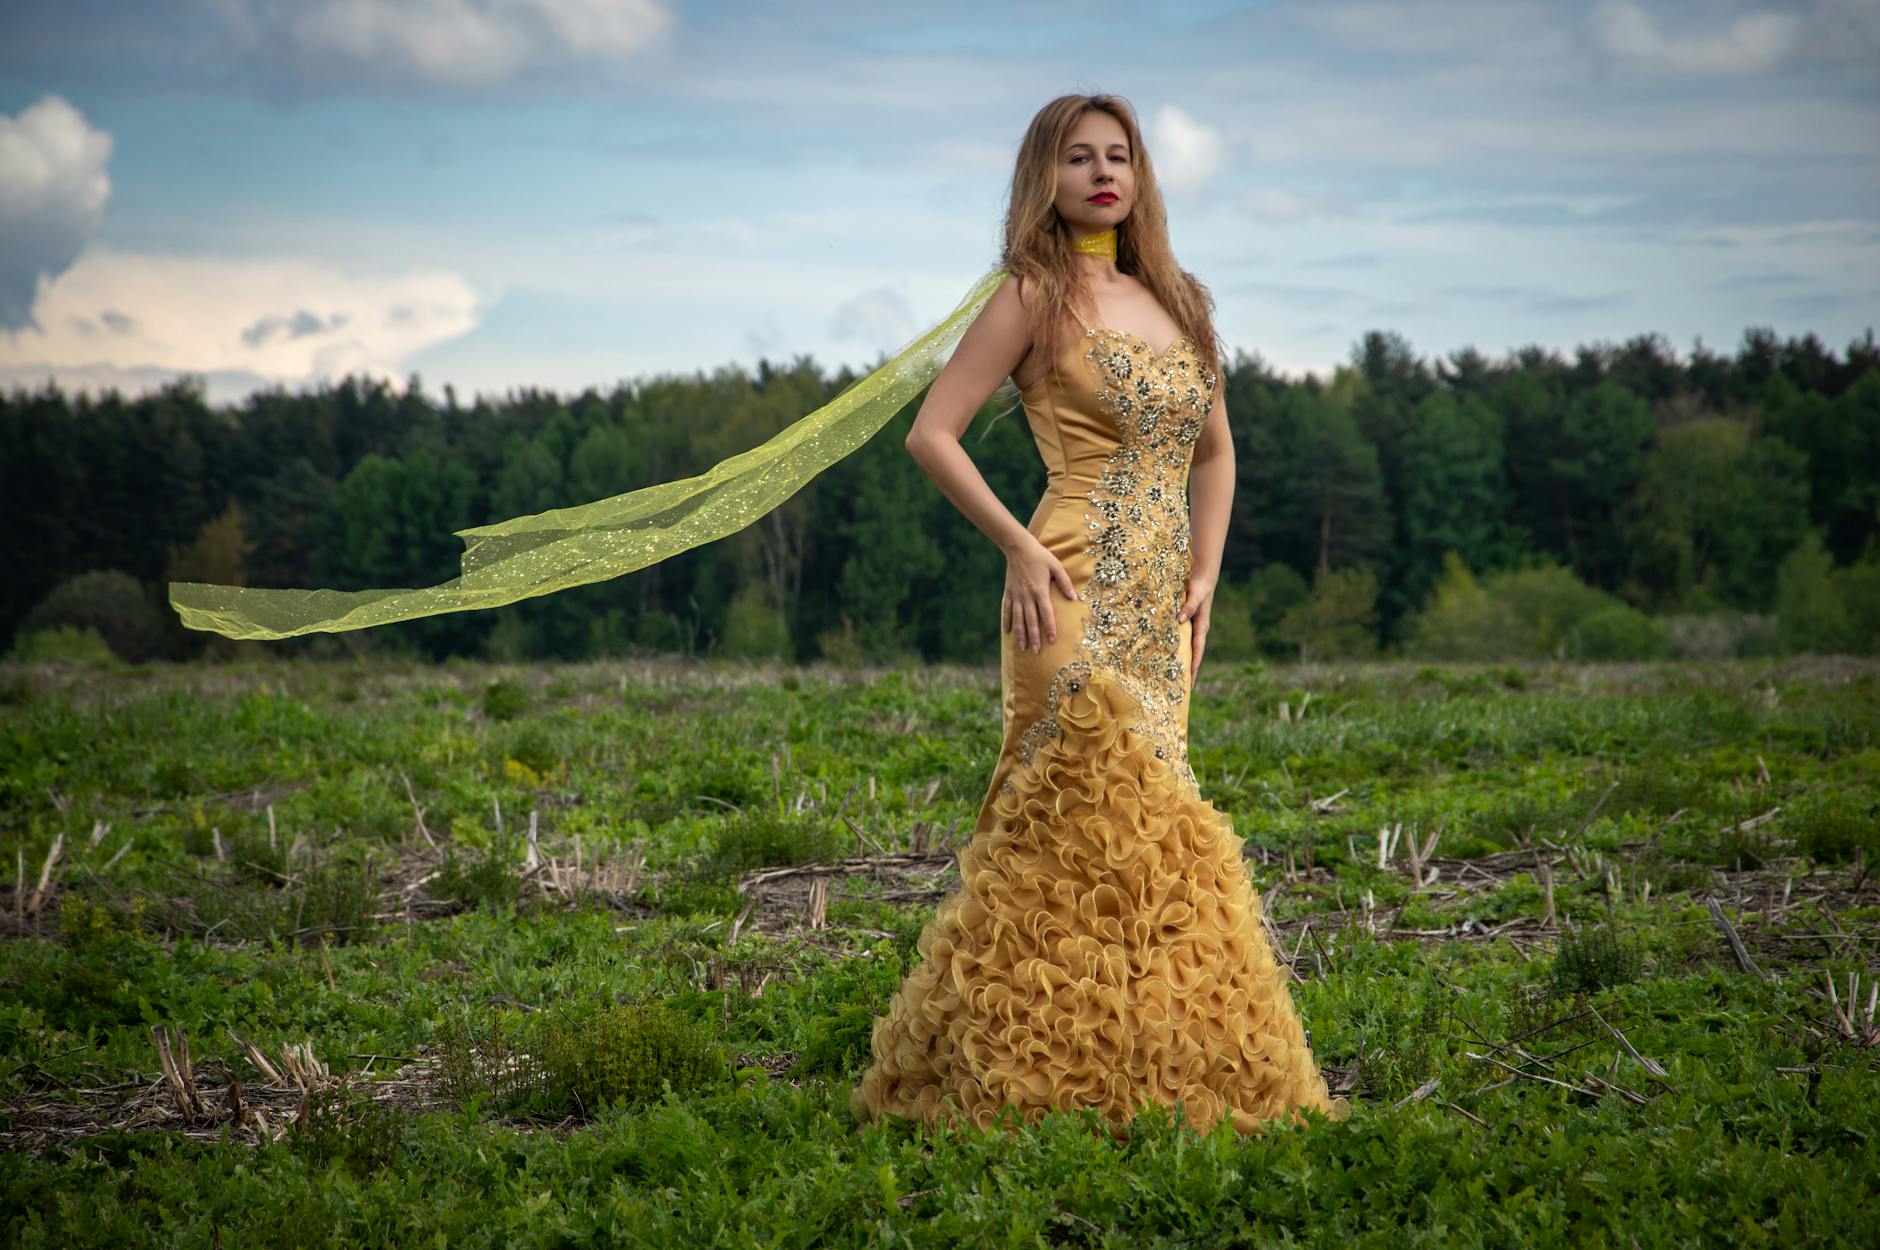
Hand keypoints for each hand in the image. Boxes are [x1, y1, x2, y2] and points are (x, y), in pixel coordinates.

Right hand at [1002, 535, 1077, 653]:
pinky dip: (1007, 621)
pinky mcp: (1008, 592)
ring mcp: (1016, 595)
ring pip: (1018, 618)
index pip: (1046, 613)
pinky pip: (1006, 610)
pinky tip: (1008, 632)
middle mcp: (1027, 596)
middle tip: (1035, 651)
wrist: (1018, 548)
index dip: (1050, 627)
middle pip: (1031, 620)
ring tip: (1022, 647)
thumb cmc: (1040, 556)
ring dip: (1020, 634)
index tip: (1052, 640)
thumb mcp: (1056, 566)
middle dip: (1034, 637)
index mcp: (1040, 590)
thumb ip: (1065, 583)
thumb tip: (1074, 598)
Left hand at [1177, 575, 1214, 687]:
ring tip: (1174, 678)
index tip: (1191, 680)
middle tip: (1183, 688)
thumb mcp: (1196, 595)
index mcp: (1202, 626)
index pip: (1198, 649)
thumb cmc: (1200, 586)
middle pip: (1193, 654)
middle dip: (1189, 670)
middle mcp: (1197, 630)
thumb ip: (1189, 606)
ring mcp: (1191, 627)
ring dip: (1181, 662)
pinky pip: (1179, 639)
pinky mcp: (1185, 623)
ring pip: (1186, 648)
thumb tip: (1179, 620)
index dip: (1194, 665)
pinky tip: (1166, 656)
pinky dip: (1175, 649)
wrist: (1203, 578)